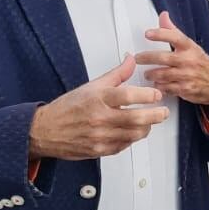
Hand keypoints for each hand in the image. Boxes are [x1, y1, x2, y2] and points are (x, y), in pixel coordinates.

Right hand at [28, 55, 168, 160]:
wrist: (45, 130)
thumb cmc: (68, 108)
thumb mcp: (92, 86)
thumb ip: (116, 74)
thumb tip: (131, 59)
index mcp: (98, 98)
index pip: (128, 96)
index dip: (147, 95)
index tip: (157, 94)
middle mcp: (100, 118)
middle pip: (136, 118)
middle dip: (155, 115)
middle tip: (163, 112)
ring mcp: (100, 136)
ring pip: (133, 134)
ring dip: (146, 128)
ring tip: (150, 122)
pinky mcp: (99, 150)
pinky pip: (123, 146)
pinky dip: (132, 139)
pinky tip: (133, 132)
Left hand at [137, 11, 208, 105]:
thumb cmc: (202, 64)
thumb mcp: (191, 46)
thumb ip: (173, 31)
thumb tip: (163, 16)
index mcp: (190, 47)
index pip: (174, 37)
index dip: (160, 34)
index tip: (147, 33)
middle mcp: (188, 60)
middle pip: (162, 58)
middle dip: (146, 58)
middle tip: (137, 58)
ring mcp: (187, 75)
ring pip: (162, 74)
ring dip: (151, 74)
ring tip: (147, 73)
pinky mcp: (185, 89)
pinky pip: (166, 88)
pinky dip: (159, 86)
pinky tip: (157, 84)